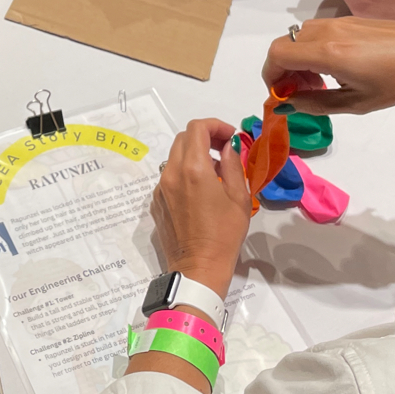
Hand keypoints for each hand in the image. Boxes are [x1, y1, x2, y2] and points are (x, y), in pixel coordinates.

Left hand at [150, 119, 250, 297]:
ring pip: (174, 157)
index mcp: (193, 168)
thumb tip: (228, 146)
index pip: (197, 128)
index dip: (215, 125)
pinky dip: (184, 173)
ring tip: (216, 173)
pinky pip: (169, 177)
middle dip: (204, 138)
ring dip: (194, 155)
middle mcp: (171, 173)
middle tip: (224, 151)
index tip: (230, 137)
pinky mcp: (156, 202)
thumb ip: (233, 164)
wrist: (198, 267)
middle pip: (183, 139)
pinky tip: (200, 193)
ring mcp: (160, 188)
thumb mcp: (238, 197)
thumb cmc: (224, 234)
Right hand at [263, 17, 394, 116]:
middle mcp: (329, 30)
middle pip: (286, 43)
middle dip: (285, 69)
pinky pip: (319, 30)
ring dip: (300, 58)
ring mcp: (341, 20)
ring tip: (322, 80)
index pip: (278, 54)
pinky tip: (338, 67)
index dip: (271, 74)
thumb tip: (287, 104)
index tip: (282, 93)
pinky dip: (315, 48)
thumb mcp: (355, 103)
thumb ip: (316, 103)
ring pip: (301, 35)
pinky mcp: (352, 18)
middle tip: (303, 91)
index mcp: (328, 52)